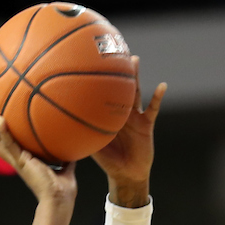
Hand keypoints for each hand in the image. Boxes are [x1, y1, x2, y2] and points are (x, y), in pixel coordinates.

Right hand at [0, 112, 76, 206]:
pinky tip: (0, 120)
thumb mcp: (65, 169)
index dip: (5, 137)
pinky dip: (4, 132)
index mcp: (27, 163)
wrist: (60, 200)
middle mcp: (20, 162)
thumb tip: (73, 151)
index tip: (1, 123)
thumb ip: (66, 159)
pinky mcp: (21, 162)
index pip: (12, 147)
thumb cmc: (62, 191)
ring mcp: (19, 162)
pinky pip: (9, 145)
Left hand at [93, 56, 165, 206]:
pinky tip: (162, 86)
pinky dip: (157, 97)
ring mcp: (134, 116)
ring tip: (134, 59)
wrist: (128, 174)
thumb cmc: (109, 163)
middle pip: (116, 87)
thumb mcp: (92, 149)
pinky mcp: (147, 123)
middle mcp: (119, 112)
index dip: (95, 80)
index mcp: (106, 116)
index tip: (87, 61)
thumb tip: (62, 131)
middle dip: (114, 70)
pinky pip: (153, 108)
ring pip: (134, 92)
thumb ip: (81, 138)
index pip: (99, 94)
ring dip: (134, 76)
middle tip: (109, 50)